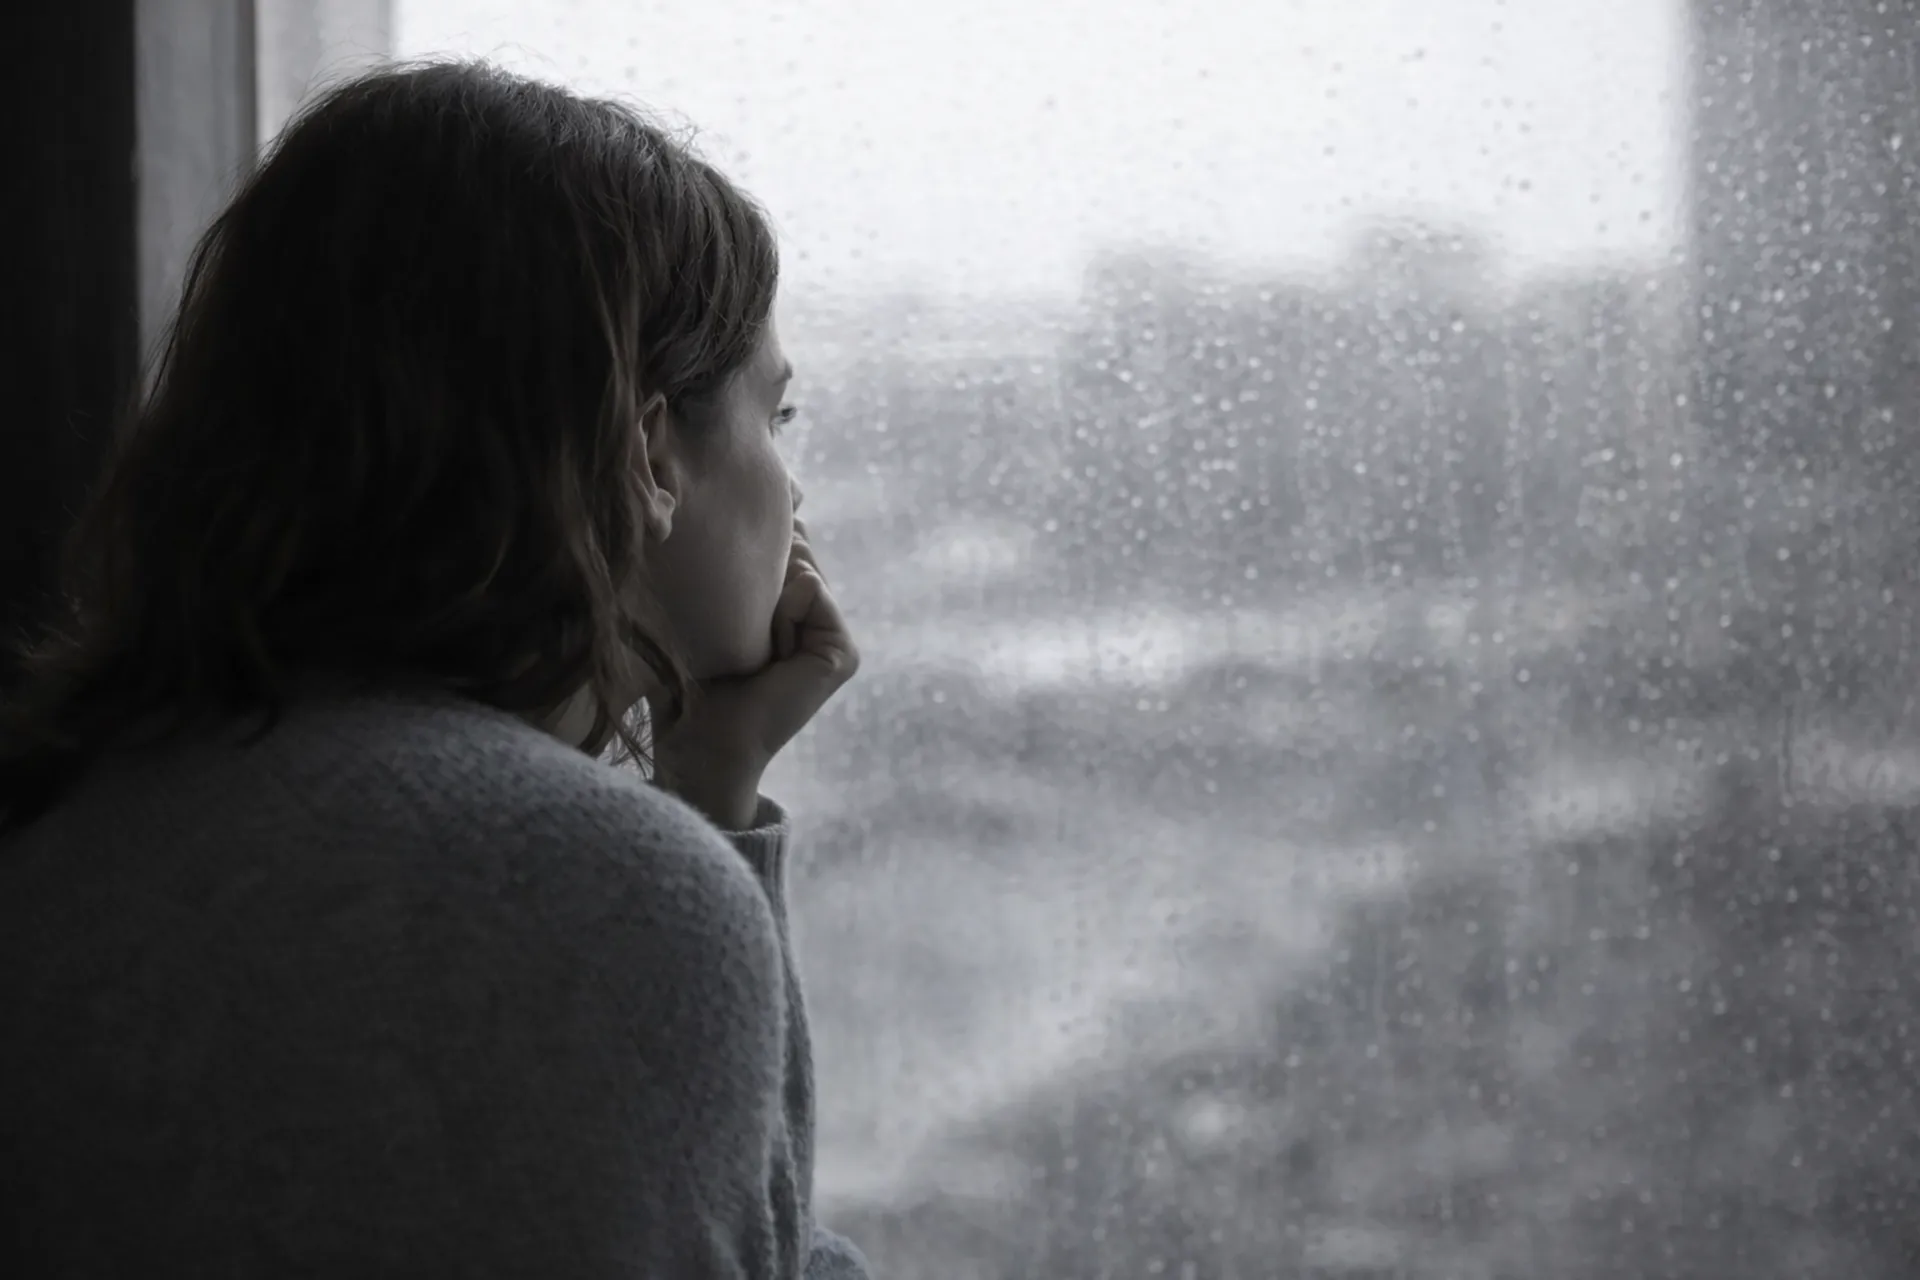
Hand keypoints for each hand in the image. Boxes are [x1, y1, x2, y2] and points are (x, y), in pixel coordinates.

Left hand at [652, 519, 859, 828]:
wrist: (698, 740)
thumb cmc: (685, 674)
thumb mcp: (708, 603)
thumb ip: (739, 560)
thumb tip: (769, 498)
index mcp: (788, 608)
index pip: (782, 542)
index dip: (755, 545)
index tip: (725, 569)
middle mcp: (815, 618)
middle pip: (793, 547)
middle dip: (754, 567)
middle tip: (733, 625)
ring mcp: (833, 636)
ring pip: (799, 565)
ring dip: (760, 594)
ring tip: (746, 644)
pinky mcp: (842, 653)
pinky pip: (810, 588)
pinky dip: (781, 610)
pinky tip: (767, 654)